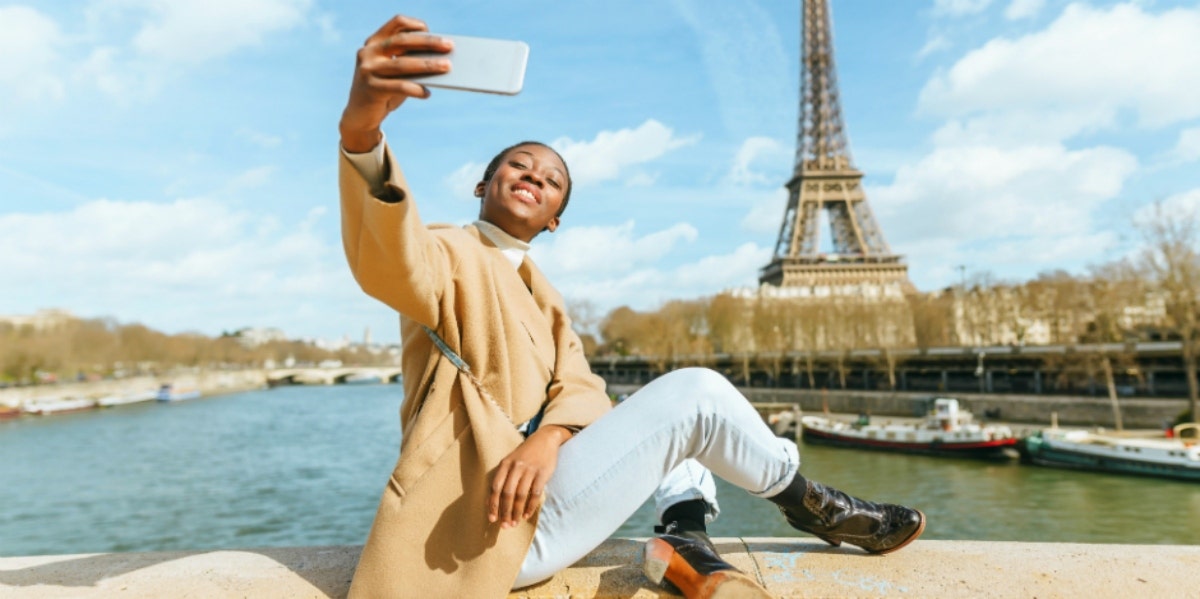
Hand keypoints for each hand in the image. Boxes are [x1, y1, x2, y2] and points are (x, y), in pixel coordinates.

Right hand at [339, 15, 453, 151]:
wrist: (360, 116)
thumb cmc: (385, 90)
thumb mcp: (395, 72)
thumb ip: (409, 62)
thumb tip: (440, 59)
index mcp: (374, 42)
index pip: (396, 24)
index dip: (414, 24)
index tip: (431, 30)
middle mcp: (368, 52)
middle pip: (402, 41)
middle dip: (428, 42)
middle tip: (449, 46)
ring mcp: (367, 70)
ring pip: (402, 64)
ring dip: (427, 65)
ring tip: (446, 67)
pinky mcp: (371, 88)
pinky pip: (399, 86)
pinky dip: (416, 89)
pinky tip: (427, 93)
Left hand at [488, 425, 573, 527]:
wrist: (545, 439)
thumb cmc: (525, 454)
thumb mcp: (511, 461)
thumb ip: (502, 477)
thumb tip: (492, 501)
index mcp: (505, 464)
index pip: (496, 487)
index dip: (493, 504)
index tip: (492, 519)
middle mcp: (516, 466)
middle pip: (507, 493)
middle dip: (505, 511)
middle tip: (504, 525)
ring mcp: (530, 469)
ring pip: (520, 495)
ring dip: (516, 511)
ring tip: (514, 522)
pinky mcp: (542, 473)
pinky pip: (535, 493)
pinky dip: (530, 506)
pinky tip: (527, 515)